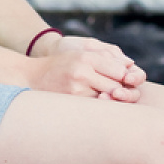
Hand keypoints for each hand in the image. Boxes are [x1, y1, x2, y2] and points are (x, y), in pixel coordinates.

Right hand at [25, 34, 145, 101]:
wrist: (32, 77)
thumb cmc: (61, 64)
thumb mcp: (81, 54)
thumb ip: (105, 58)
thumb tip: (130, 66)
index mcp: (87, 58)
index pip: (120, 71)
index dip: (127, 78)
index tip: (128, 82)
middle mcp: (82, 73)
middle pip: (116, 87)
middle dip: (123, 92)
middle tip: (123, 95)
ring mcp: (76, 90)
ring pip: (107, 100)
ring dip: (112, 102)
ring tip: (110, 100)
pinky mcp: (71, 103)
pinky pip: (95, 109)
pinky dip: (100, 108)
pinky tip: (98, 107)